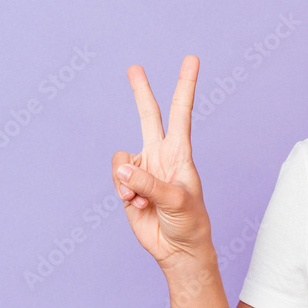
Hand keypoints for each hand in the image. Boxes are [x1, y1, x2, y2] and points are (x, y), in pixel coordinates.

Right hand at [112, 55, 211, 268]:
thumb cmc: (189, 222)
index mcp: (180, 152)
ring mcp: (143, 169)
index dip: (185, 85)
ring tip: (142, 199)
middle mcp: (161, 155)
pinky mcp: (128, 185)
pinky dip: (121, 190)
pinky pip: (116, 177)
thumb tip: (124, 167)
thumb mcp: (177, 201)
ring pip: (122, 159)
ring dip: (126, 179)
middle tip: (134, 67)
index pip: (182, 112)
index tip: (191, 59)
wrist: (178, 247)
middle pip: (149, 116)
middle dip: (140, 92)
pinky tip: (135, 204)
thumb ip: (149, 183)